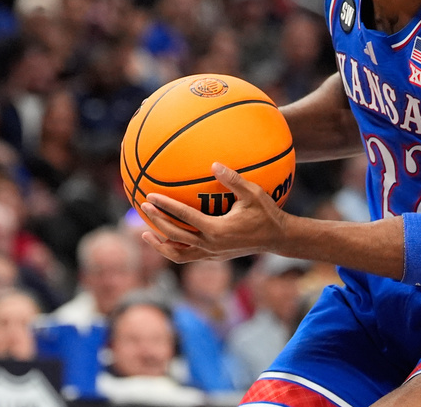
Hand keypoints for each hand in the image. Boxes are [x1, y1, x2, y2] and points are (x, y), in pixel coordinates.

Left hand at [140, 163, 286, 263]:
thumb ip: (233, 179)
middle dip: (156, 221)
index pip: (185, 217)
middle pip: (174, 236)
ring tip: (145, 234)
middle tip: (143, 207)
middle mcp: (210, 245)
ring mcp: (211, 254)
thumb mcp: (253, 193)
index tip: (150, 196)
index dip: (166, 206)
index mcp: (217, 230)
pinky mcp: (213, 257)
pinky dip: (173, 250)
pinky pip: (187, 257)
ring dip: (160, 244)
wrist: (277, 238)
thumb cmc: (267, 213)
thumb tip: (213, 164)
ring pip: (177, 254)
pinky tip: (167, 241)